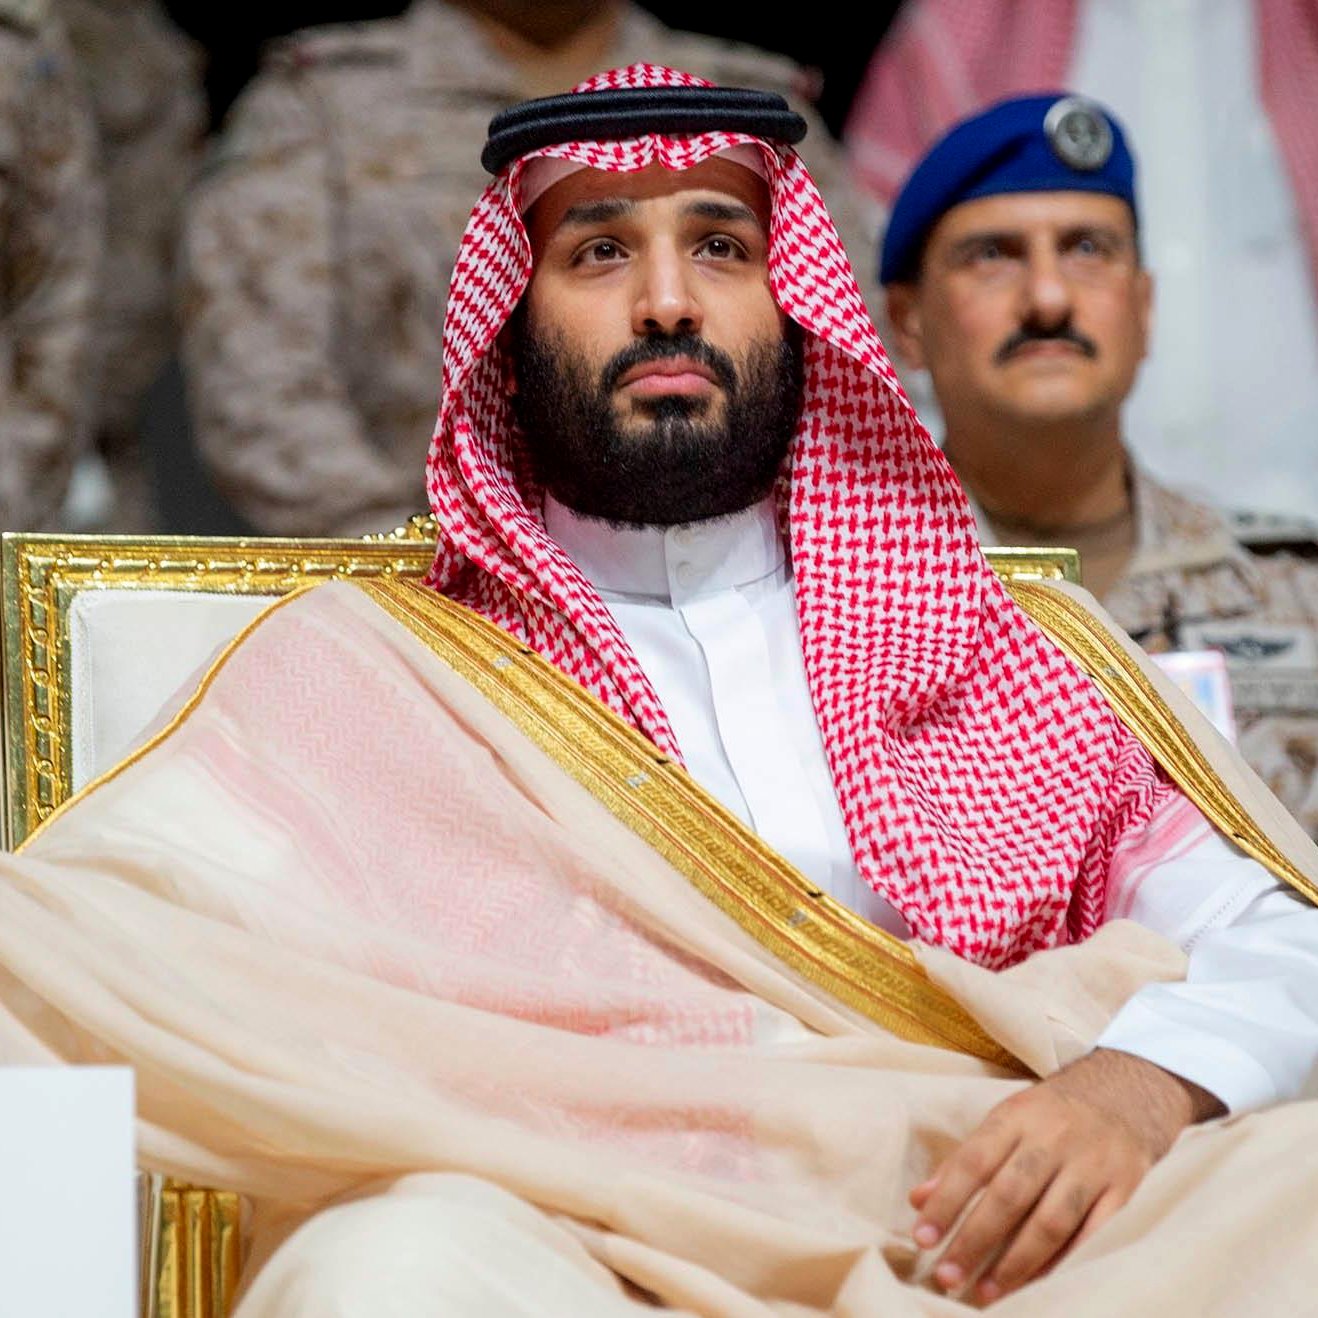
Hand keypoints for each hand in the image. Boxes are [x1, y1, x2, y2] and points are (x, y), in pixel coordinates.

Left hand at [910, 1048, 1223, 1303]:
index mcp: (1016, 1117)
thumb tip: (919, 1200)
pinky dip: (1062, 1265)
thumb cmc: (1049, 1115)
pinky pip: (1092, 1237)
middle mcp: (1053, 1139)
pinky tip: (1035, 1286)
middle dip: (975, 1239)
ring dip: (1015, 1263)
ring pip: (1051, 1222)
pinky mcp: (1124, 1191)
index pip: (974, 1161)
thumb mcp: (1004, 1120)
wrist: (1124, 1094)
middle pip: (1009, 1195)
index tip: (922, 1237)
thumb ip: (963, 1159)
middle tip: (947, 1275)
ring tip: (985, 1293)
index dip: (946, 1201)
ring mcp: (1092, 1166)